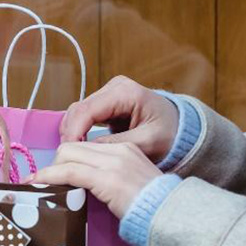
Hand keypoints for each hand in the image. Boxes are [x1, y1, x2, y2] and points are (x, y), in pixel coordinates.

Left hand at [25, 142, 161, 218]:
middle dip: (54, 164)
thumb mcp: (129, 185)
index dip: (65, 160)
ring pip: (67, 155)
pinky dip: (49, 177)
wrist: (170, 216)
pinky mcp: (107, 179)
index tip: (52, 174)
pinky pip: (69, 172)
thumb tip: (80, 186)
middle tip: (46, 182)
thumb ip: (108, 179)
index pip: (85, 146)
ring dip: (49, 171)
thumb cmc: (151, 208)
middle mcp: (118, 150)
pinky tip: (38, 184)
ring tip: (38, 185)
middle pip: (72, 147)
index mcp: (125, 149)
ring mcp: (113, 163)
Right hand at [60, 75, 178, 162]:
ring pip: (76, 112)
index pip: (88, 109)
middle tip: (67, 157)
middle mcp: (113, 88)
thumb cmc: (168, 133)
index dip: (74, 131)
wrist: (178, 127)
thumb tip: (89, 148)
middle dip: (70, 134)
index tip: (69, 152)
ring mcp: (107, 94)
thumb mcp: (148, 142)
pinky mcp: (104, 104)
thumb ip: (119, 144)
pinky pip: (82, 116)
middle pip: (78, 109)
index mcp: (126, 92)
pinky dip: (77, 131)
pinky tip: (79, 147)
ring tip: (73, 154)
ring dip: (71, 133)